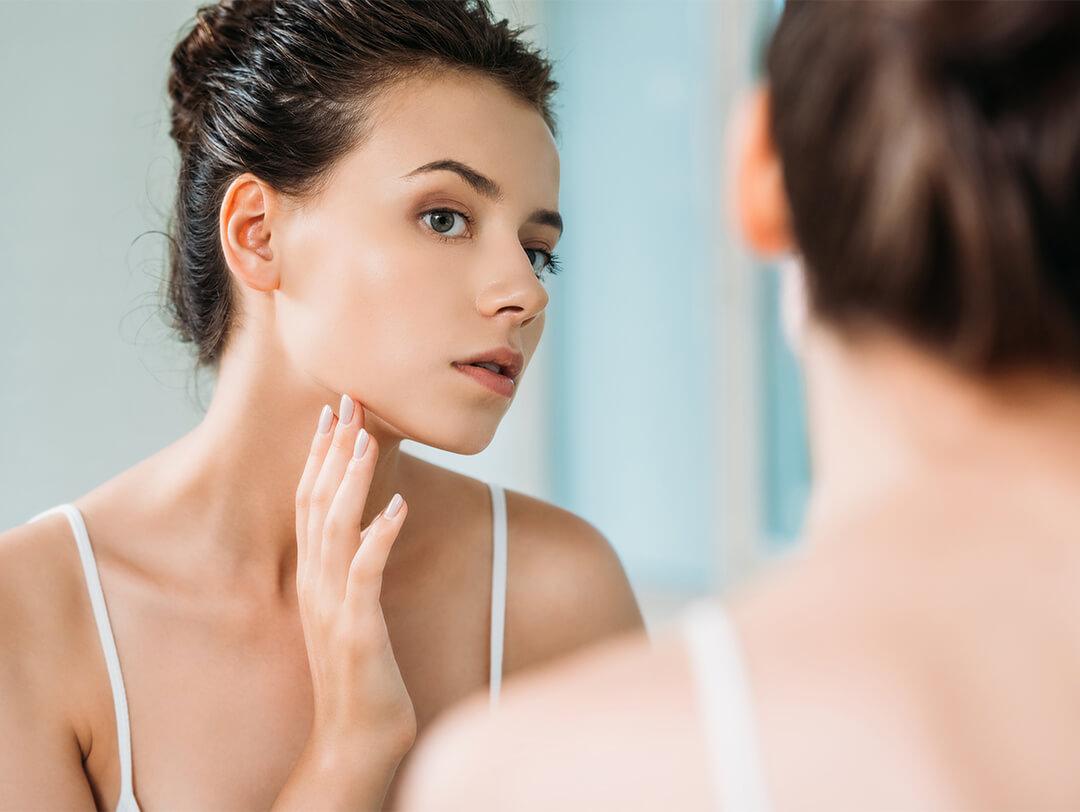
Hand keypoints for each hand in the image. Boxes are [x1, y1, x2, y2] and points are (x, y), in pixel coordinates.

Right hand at [285, 395, 414, 805]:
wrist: (354, 738)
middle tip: (348, 403)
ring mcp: (332, 605)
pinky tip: (399, 506)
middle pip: (316, 503)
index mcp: (314, 577)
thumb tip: (373, 524)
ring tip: (367, 438)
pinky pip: (366, 571)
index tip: (334, 415)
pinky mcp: (356, 628)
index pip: (310, 503)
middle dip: (333, 450)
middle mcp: (316, 584)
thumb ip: (354, 568)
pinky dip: (380, 535)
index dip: (320, 457)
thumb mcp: (352, 610)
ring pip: (336, 527)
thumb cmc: (360, 674)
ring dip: (351, 479)